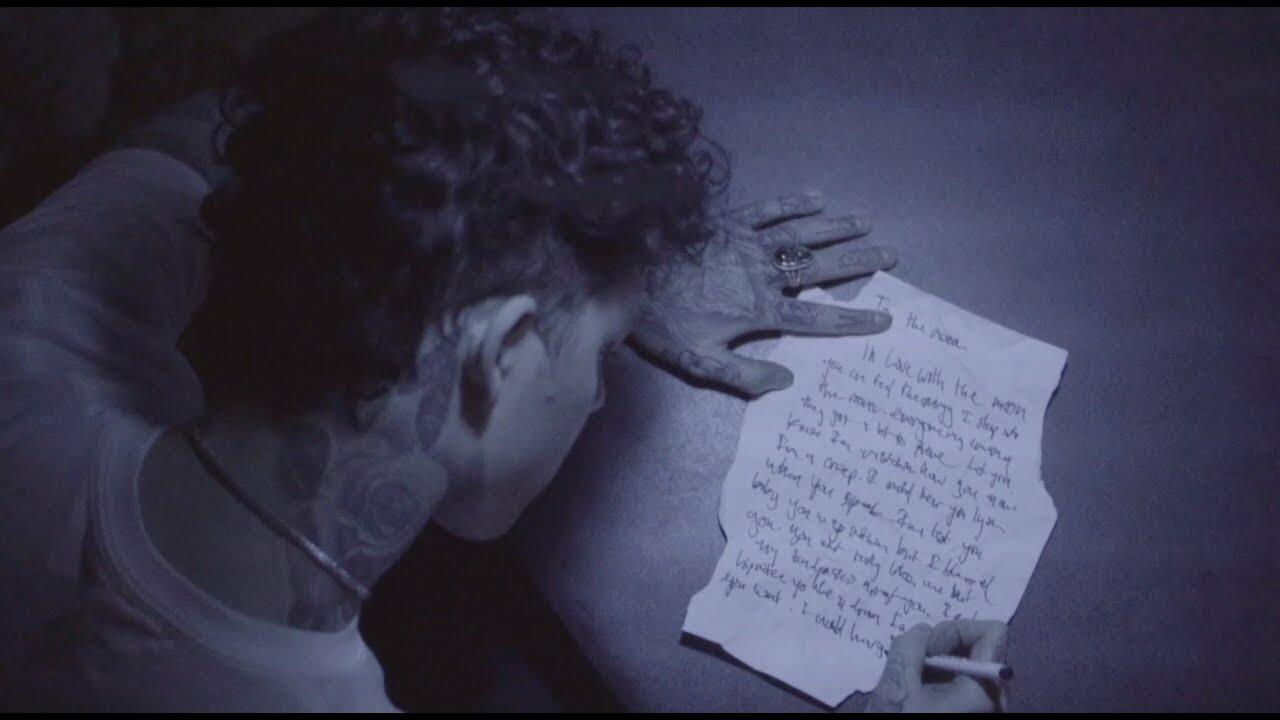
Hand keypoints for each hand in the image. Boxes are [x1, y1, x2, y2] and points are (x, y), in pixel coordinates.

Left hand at [630, 192, 896, 396]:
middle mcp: (762, 273)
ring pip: (801, 234)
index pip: (816, 318)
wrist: (625, 276)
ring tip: (866, 222)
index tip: (885, 316)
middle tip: (892, 256)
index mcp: (759, 310)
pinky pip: (768, 209)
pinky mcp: (728, 221)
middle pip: (820, 268)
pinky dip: (793, 202)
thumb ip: (744, 376)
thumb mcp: (699, 362)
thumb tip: (788, 380)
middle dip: (858, 263)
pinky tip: (817, 197)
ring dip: (835, 228)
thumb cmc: (661, 323)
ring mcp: (746, 243)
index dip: (853, 319)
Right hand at [865, 621, 1008, 712]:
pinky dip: (935, 677)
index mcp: (987, 689)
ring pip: (965, 663)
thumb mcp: (897, 685)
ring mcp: (983, 709)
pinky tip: (914, 692)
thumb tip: (923, 631)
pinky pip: (959, 681)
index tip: (926, 649)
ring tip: (909, 678)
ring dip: (934, 662)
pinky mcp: (969, 714)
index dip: (956, 629)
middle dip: (941, 646)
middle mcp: (995, 699)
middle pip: (978, 646)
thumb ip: (909, 646)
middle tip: (912, 662)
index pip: (993, 632)